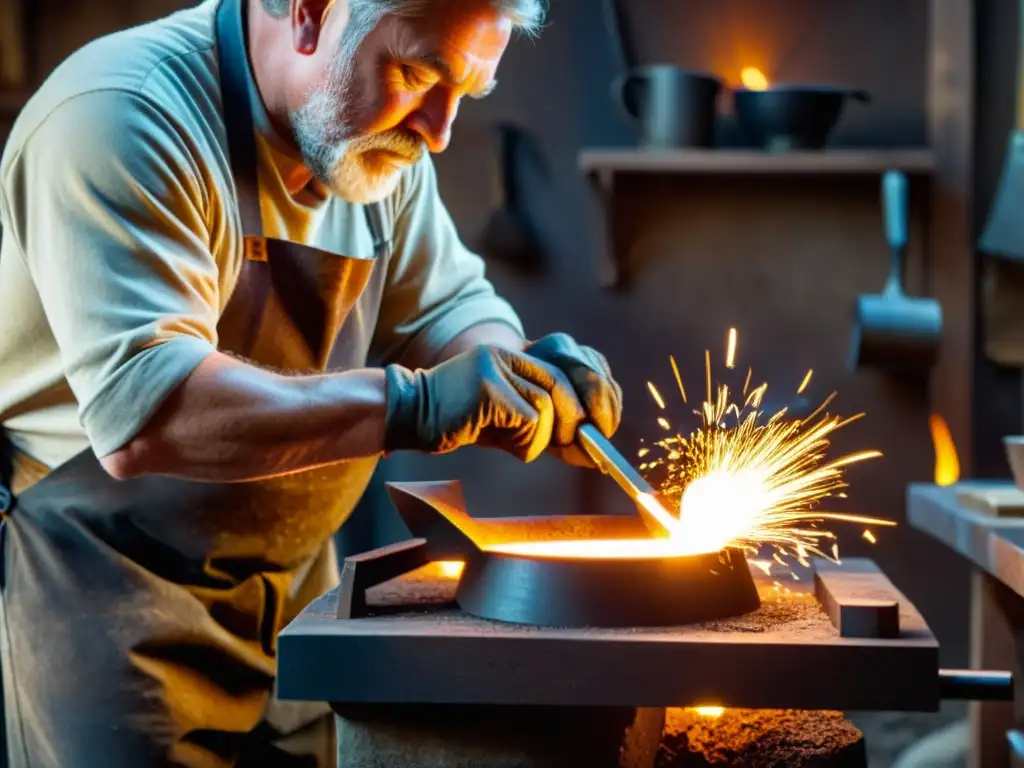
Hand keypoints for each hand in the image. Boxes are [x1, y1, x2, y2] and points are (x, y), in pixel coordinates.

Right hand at [383, 334, 621, 463]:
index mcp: (521, 354)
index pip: (577, 363)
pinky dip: (525, 443)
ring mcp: (497, 367)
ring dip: (543, 438)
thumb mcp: (512, 419)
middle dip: (580, 422)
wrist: (410, 416)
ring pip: (549, 406)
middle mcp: (510, 354)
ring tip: (518, 444)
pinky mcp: (487, 388)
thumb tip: (591, 450)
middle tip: (580, 450)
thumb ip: (548, 424)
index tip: (604, 429)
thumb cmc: (462, 422)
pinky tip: (503, 443)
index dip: (599, 395)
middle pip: (567, 384)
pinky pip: (529, 421)